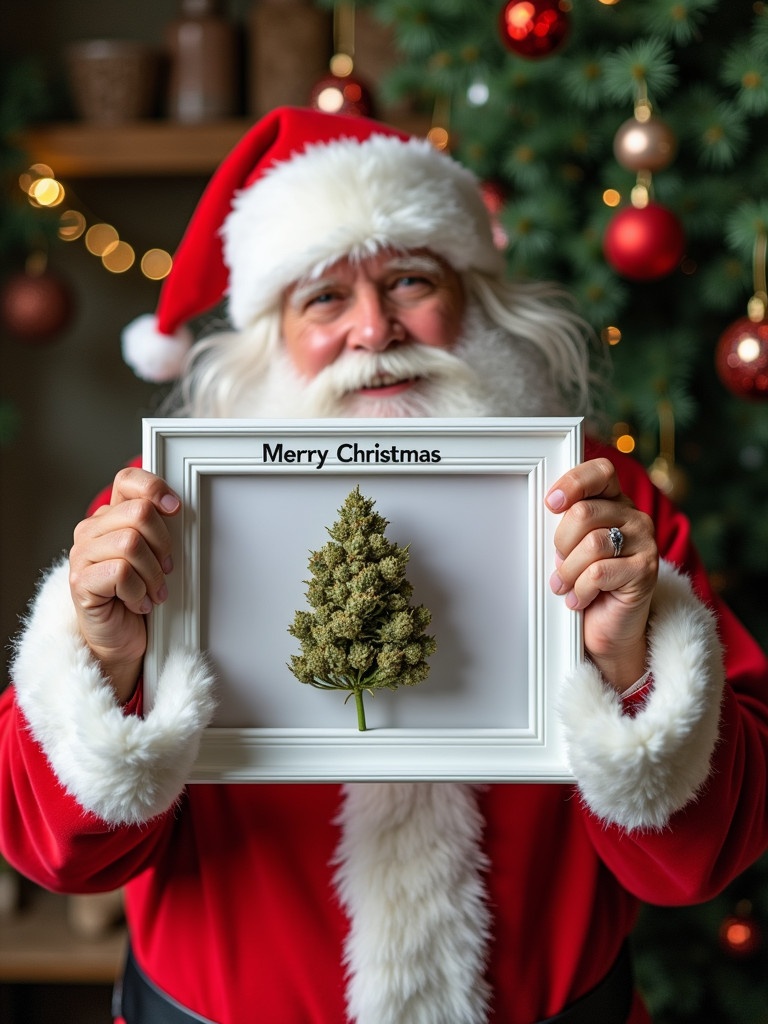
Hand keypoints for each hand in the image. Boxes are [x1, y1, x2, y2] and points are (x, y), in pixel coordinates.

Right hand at [69, 467, 180, 702]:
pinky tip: (138, 602)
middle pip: (138, 513)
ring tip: (153, 590)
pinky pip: (121, 573)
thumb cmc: (139, 595)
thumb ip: (157, 528)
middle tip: (166, 569)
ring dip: (153, 573)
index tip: (175, 509)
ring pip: (131, 543)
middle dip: (163, 544)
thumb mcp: (154, 555)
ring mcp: (81, 556)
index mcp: (109, 517)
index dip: (155, 488)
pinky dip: (139, 591)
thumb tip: (177, 508)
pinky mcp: (80, 582)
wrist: (120, 638)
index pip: (127, 481)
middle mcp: (90, 531)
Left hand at [545, 457, 657, 692]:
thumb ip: (567, 525)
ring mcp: (644, 543)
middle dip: (561, 542)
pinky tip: (578, 599)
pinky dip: (580, 589)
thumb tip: (549, 512)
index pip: (600, 473)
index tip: (550, 503)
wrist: (609, 628)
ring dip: (568, 570)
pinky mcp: (646, 571)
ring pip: (591, 544)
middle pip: (584, 512)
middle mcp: (634, 517)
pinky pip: (599, 572)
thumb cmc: (586, 584)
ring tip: (566, 584)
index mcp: (614, 503)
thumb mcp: (571, 548)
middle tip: (559, 564)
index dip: (573, 483)